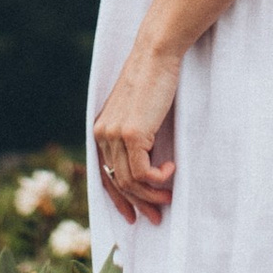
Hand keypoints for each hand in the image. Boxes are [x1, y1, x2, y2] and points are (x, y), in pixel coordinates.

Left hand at [92, 41, 179, 223]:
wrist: (155, 56)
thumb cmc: (153, 80)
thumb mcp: (138, 112)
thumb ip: (135, 135)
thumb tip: (147, 163)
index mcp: (101, 131)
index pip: (105, 175)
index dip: (118, 199)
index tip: (133, 216)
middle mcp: (102, 135)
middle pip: (118, 183)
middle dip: (139, 204)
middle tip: (158, 216)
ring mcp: (114, 135)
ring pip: (131, 181)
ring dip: (152, 194)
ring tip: (169, 196)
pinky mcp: (131, 134)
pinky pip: (143, 172)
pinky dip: (158, 179)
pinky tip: (171, 170)